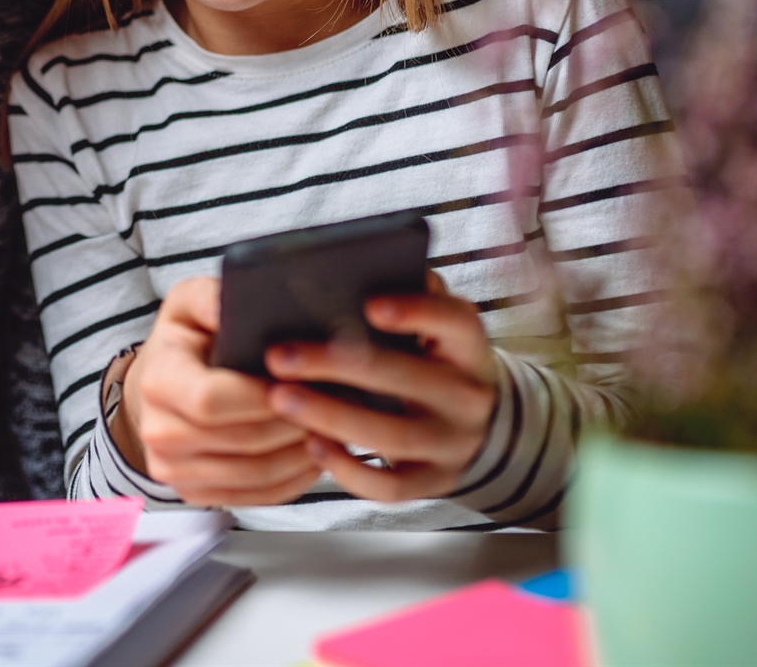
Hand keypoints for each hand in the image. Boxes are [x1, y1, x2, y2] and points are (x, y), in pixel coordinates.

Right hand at [113, 276, 335, 506]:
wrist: (159, 388)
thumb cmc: (185, 341)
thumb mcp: (191, 304)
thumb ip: (212, 299)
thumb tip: (232, 307)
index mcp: (157, 381)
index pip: (210, 401)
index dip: (260, 397)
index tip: (297, 380)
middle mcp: (159, 433)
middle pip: (243, 441)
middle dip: (294, 422)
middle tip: (334, 404)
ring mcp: (174, 471)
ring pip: (256, 474)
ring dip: (302, 454)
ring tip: (331, 426)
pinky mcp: (195, 494)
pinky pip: (257, 497)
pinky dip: (294, 479)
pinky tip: (316, 453)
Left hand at [262, 273, 498, 501]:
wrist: (477, 425)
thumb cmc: (433, 360)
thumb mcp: (435, 327)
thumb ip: (407, 296)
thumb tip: (353, 270)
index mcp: (468, 347)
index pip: (454, 322)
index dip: (417, 312)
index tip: (368, 305)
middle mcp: (468, 396)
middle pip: (407, 380)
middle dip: (338, 366)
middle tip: (279, 356)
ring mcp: (453, 444)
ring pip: (392, 435)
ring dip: (331, 417)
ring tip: (280, 399)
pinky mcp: (433, 482)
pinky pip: (390, 487)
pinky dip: (348, 469)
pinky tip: (311, 445)